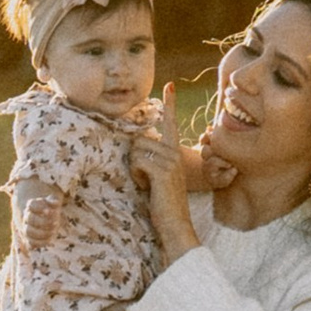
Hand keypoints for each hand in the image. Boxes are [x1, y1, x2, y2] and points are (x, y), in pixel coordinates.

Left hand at [124, 87, 194, 238]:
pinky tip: (147, 188)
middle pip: (140, 140)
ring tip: (148, 185)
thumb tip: (137, 146)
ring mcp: (171, 161)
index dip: (170, 103)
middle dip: (135, 160)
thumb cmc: (163, 205)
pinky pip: (138, 162)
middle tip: (146, 180)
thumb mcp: (158, 178)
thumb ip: (152, 161)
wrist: (175, 226)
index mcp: (175, 153)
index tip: (170, 84)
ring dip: (135, 169)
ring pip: (137, 150)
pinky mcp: (163, 170)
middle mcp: (175, 153)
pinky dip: (137, 176)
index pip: (171, 124)